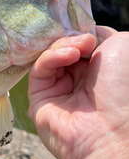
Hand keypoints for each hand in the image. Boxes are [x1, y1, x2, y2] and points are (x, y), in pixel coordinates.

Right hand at [28, 26, 128, 158]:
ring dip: (62, 46)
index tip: (85, 28)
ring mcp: (58, 90)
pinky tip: (68, 56)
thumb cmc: (125, 89)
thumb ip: (102, 34)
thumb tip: (84, 34)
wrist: (115, 130)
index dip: (78, 31)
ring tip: (79, 49)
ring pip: (48, 55)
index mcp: (99, 71)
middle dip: (70, 38)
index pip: (78, 43)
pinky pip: (39, 70)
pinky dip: (51, 57)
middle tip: (85, 40)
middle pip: (61, 47)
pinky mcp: (39, 99)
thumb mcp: (122, 47)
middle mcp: (78, 81)